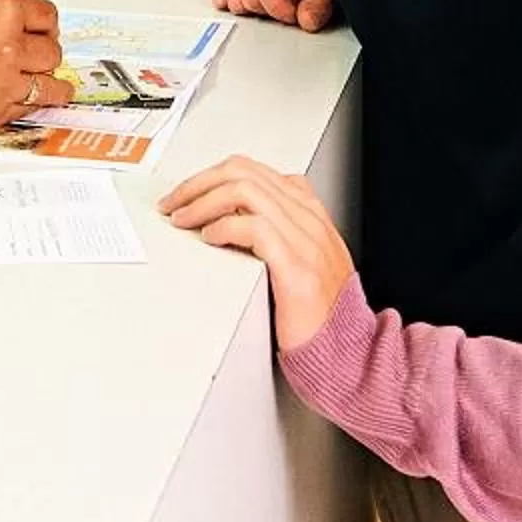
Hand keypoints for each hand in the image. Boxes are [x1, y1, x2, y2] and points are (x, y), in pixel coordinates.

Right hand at [0, 0, 71, 129]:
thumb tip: (1, 6)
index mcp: (3, 12)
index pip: (47, 16)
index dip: (43, 21)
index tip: (42, 26)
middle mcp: (10, 48)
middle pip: (51, 51)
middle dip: (43, 48)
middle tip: (37, 49)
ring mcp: (4, 83)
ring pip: (51, 86)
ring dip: (49, 81)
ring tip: (47, 80)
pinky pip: (29, 108)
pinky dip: (31, 102)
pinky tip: (29, 97)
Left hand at [159, 154, 355, 350]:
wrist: (348, 352)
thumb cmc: (319, 313)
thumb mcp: (302, 258)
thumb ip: (277, 230)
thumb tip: (227, 215)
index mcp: (310, 213)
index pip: (255, 169)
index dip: (213, 175)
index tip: (188, 192)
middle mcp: (309, 219)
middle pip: (245, 172)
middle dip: (199, 182)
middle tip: (174, 202)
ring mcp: (306, 241)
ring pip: (245, 191)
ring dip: (202, 201)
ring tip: (184, 219)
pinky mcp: (297, 268)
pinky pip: (254, 228)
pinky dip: (223, 227)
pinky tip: (209, 238)